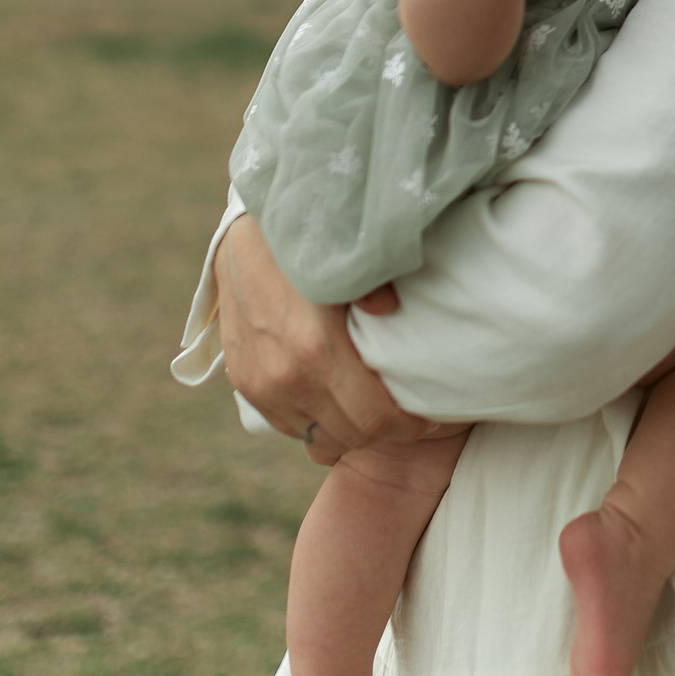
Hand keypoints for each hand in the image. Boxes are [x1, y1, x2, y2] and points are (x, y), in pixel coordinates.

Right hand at [214, 213, 432, 462]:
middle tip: (412, 414)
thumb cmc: (309, 247)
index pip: (376, 419)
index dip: (410, 424)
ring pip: (320, 439)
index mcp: (317, 349)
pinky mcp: (244, 383)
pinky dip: (319, 424)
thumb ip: (375, 285)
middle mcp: (285, 376)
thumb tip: (391, 308)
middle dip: (388, 431)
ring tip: (377, 409)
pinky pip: (289, 427)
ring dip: (353, 432)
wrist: (245, 237)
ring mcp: (259, 384)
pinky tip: (340, 403)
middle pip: (352, 435)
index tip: (430, 414)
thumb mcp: (346, 261)